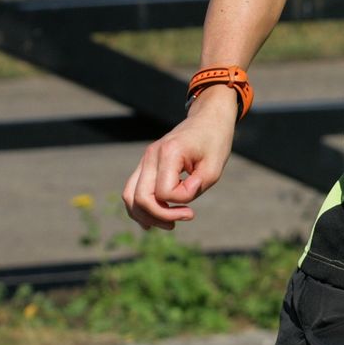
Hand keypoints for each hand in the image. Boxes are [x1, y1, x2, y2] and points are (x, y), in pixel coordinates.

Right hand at [121, 88, 237, 230]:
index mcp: (169, 153)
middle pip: (140, 198)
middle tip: (186, 217)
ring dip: (146, 215)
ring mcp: (145, 159)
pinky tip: (152, 221)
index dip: (180, 203)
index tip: (197, 198)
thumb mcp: (214, 168)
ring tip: (169, 225)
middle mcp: (151, 155)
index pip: (164, 192)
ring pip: (129, 196)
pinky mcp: (146, 164)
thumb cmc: (214, 142)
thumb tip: (175, 201)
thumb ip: (196, 188)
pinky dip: (139, 207)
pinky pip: (132, 189)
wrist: (208, 119)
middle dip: (160, 216)